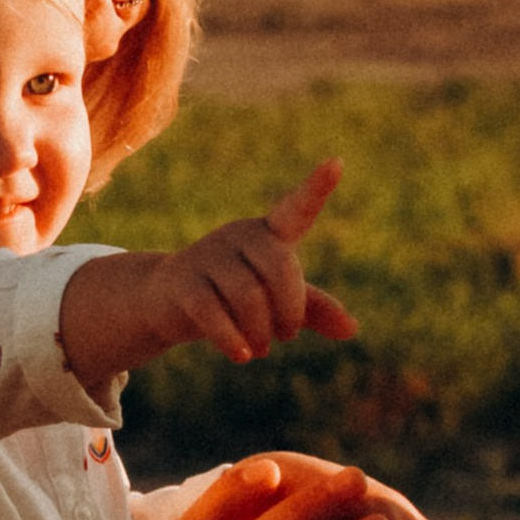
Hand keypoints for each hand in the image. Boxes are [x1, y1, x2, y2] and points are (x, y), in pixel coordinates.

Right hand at [57, 160, 351, 391]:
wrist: (168, 302)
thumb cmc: (233, 295)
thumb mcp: (276, 300)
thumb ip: (314, 309)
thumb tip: (352, 329)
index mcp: (268, 234)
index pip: (296, 209)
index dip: (316, 189)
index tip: (337, 164)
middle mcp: (239, 235)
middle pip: (280, 270)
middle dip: (290, 310)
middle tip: (286, 336)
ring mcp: (207, 256)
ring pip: (249, 297)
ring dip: (262, 332)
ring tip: (261, 348)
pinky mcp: (182, 283)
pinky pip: (214, 313)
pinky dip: (233, 340)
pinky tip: (242, 356)